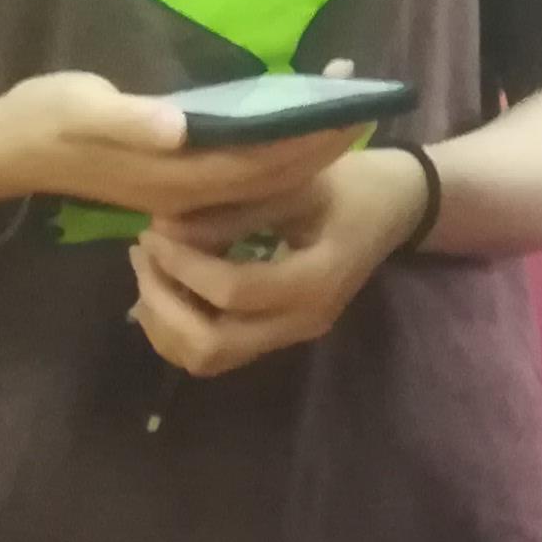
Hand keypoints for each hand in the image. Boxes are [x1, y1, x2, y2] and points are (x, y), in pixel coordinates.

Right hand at [0, 72, 365, 233]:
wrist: (1, 152)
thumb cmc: (42, 119)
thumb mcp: (80, 110)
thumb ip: (129, 120)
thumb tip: (178, 127)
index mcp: (176, 174)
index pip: (263, 159)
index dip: (311, 136)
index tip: (354, 108)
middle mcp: (189, 192)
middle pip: (274, 173)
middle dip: (322, 141)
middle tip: (367, 103)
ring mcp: (183, 192)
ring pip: (262, 176)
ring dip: (304, 146)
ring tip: (344, 111)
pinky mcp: (175, 183)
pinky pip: (241, 173)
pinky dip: (274, 149)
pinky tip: (293, 125)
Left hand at [128, 146, 415, 379]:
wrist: (396, 205)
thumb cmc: (351, 183)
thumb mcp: (296, 184)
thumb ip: (233, 212)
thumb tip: (163, 229)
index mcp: (316, 282)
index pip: (233, 292)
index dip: (183, 265)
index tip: (155, 230)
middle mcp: (303, 322)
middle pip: (212, 345)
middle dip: (165, 302)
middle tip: (145, 254)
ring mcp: (291, 335)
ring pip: (206, 358)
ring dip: (165, 321)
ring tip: (149, 269)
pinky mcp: (278, 336)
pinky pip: (215, 353)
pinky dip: (179, 329)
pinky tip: (167, 290)